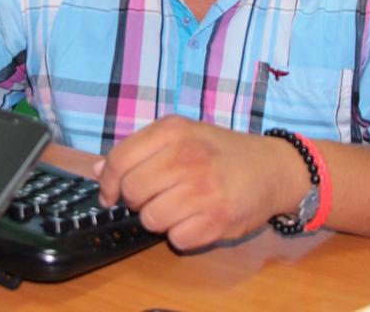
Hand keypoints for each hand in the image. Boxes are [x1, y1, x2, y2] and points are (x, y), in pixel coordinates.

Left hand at [94, 116, 304, 250]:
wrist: (272, 169)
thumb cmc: (220, 152)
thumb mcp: (181, 136)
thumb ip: (139, 150)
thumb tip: (98, 171)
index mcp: (174, 131)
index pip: (119, 160)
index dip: (108, 182)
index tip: (111, 194)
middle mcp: (188, 157)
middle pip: (132, 192)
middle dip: (137, 200)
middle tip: (155, 196)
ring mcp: (204, 190)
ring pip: (151, 219)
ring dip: (159, 219)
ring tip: (178, 207)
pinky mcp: (218, 219)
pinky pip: (177, 239)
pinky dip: (182, 235)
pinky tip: (196, 219)